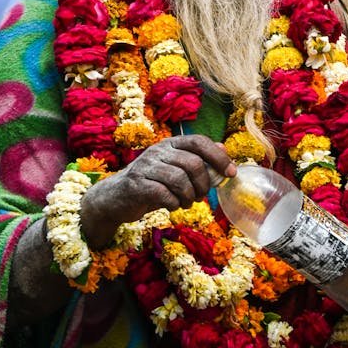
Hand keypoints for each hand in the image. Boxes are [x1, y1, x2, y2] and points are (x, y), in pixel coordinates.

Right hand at [80, 135, 235, 249]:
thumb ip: (197, 160)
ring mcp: (145, 166)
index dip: (218, 157)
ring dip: (189, 196)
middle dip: (203, 184)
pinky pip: (164, 194)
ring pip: (179, 179)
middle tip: (201, 196)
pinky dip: (174, 204)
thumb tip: (223, 149)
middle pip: (192, 163)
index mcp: (169, 144)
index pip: (198, 141)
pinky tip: (173, 206)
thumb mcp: (174, 169)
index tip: (230, 173)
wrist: (116, 198)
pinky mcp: (136, 185)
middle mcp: (157, 151)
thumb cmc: (151, 183)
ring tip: (187, 202)